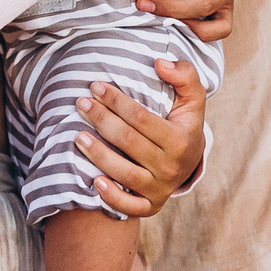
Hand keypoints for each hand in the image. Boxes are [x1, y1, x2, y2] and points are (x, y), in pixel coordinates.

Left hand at [76, 58, 207, 217]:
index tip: (96, 86)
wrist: (190, 162)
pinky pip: (130, 207)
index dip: (117, 101)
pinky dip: (112, 197)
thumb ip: (184, 75)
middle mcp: (172, 167)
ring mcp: (161, 189)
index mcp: (181, 140)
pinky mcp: (151, 206)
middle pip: (128, 142)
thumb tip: (159, 63)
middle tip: (81, 104)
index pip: (142, 118)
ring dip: (98, 154)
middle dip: (101, 120)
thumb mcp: (193, 98)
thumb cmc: (184, 124)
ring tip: (78, 136)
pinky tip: (93, 181)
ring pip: (125, 173)